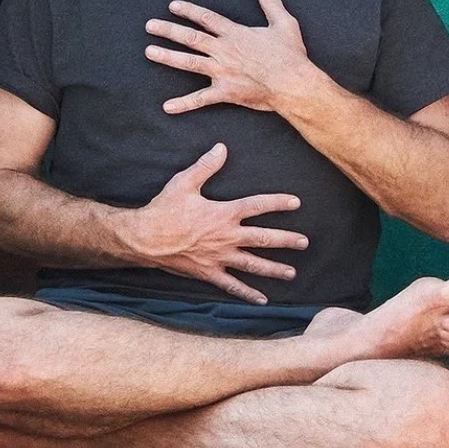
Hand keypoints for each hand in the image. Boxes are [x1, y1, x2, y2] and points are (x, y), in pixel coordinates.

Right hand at [124, 142, 307, 303]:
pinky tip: (262, 299)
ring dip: (274, 269)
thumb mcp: (183, 183)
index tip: (296, 203)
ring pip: (253, 264)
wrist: (144, 238)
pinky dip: (247, 293)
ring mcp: (219, 257)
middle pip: (264, 239)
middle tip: (304, 242)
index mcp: (223, 214)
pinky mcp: (208, 273)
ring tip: (292, 273)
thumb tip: (222, 148)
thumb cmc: (163, 210)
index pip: (257, 206)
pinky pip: (232, 285)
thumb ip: (206, 166)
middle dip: (286, 240)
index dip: (278, 203)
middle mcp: (227, 237)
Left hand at [145, 0, 321, 113]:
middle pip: (191, 37)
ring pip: (189, 62)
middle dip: (168, 30)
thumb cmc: (291, 55)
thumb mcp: (284, 24)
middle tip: (149, 26)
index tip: (172, 6)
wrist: (294, 83)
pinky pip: (201, 98)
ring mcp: (222, 71)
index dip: (188, 11)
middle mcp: (224, 50)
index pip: (206, 18)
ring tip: (149, 52)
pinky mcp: (225, 91)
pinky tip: (168, 107)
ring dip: (167, 57)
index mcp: (235, 34)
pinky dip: (184, 104)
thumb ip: (271, 5)